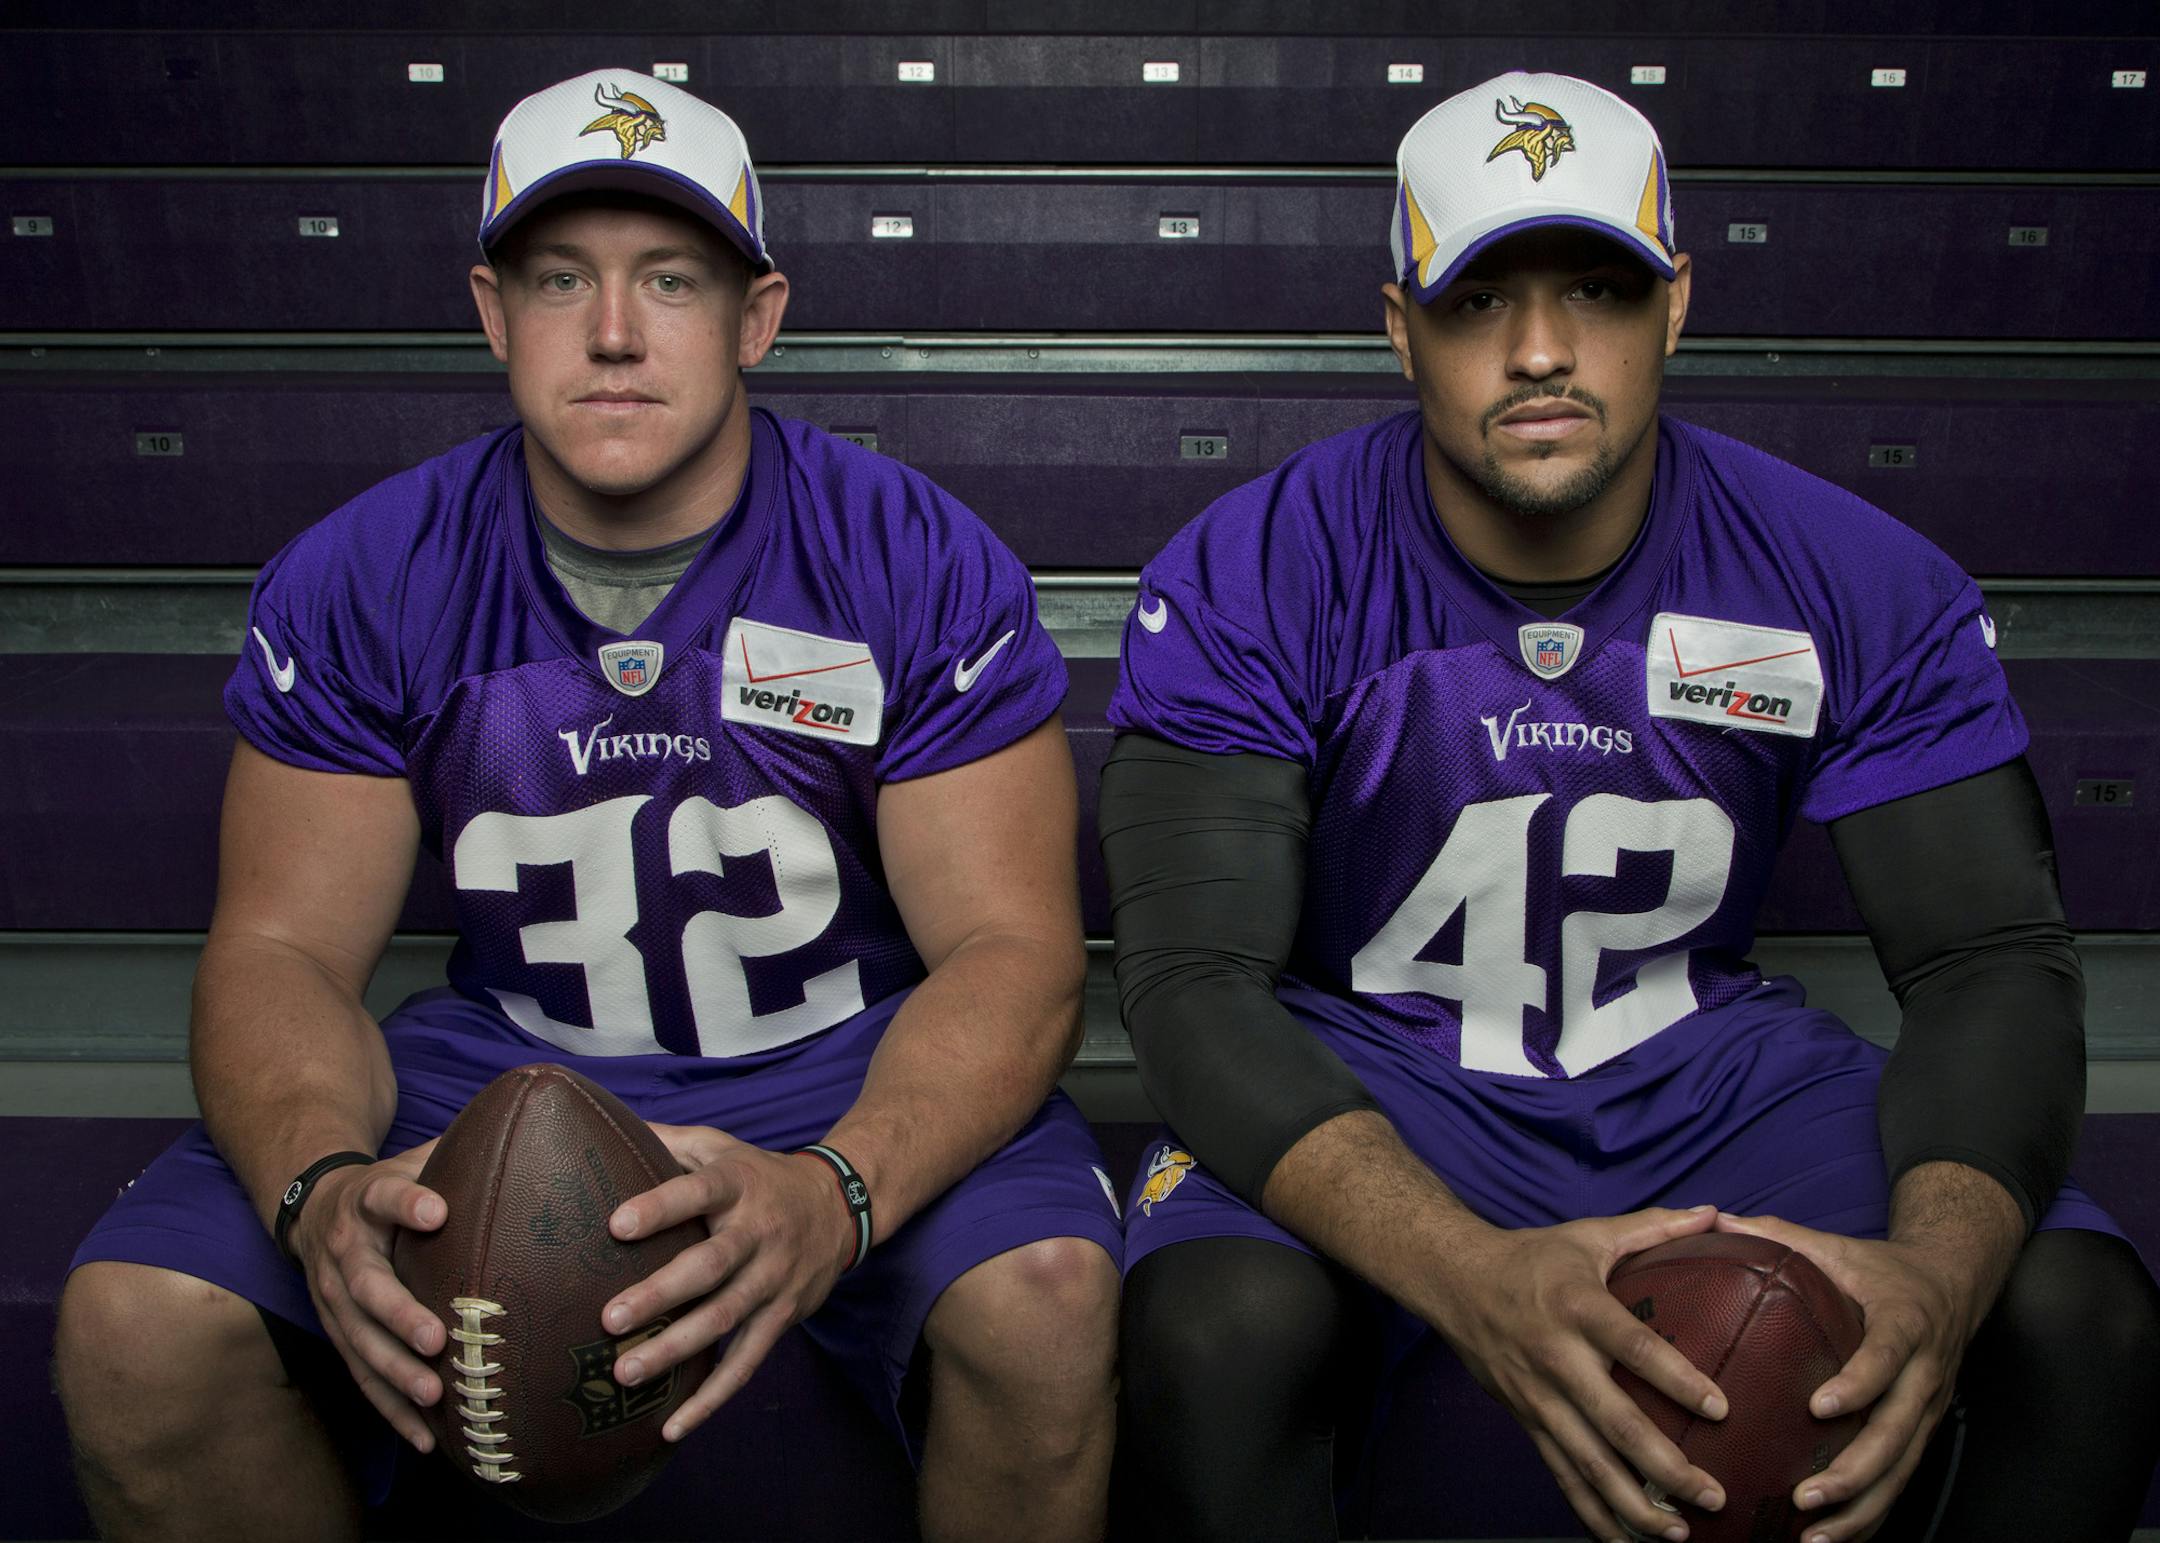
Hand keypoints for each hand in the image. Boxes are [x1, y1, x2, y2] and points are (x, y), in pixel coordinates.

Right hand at [287, 1138, 445, 1451]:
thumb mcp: (414, 1158)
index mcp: (366, 1200)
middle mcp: (344, 1251)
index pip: (384, 1196)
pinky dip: (390, 1408)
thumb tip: (535, 1125)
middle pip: (365, 1285)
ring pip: (359, 1340)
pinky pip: (362, 1377)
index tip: (437, 1209)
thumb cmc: (389, 1185)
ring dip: (394, 1372)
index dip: (407, 1202)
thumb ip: (464, 1150)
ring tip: (432, 1395)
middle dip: (398, 1315)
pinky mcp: (338, 1334)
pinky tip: (423, 1437)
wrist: (315, 1207)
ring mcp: (333, 1299)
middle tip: (435, 1339)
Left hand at [601, 1125, 858, 1441]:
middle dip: (661, 1294)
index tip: (615, 1224)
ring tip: (626, 1372)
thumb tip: (602, 1125)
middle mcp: (758, 1232)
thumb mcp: (721, 1146)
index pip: (697, 1193)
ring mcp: (773, 1279)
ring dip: (677, 1349)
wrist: (841, 1206)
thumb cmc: (759, 1176)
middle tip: (609, 1319)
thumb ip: (668, 1141)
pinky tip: (673, 1426)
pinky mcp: (782, 1316)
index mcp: (737, 1185)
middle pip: (710, 1265)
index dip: (660, 1206)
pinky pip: (747, 1362)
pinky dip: (713, 1397)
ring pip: (726, 1318)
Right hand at [1431, 1205, 1730, 1542]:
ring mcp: (1538, 1397)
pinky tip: (1627, 1541)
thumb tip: (1716, 1214)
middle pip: (1613, 1422)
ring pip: (1587, 1462)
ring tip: (1678, 1532)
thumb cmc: (1534, 1257)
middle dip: (1664, 1466)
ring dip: (1632, 1504)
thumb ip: (1654, 1226)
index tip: (1721, 1409)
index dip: (1676, 1378)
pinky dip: (1592, 1514)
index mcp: (1577, 1307)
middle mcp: (1556, 1358)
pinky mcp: (1527, 1422)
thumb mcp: (1590, 1234)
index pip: (1632, 1347)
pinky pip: (1561, 1476)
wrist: (1454, 1280)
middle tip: (1713, 1494)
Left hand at [1713, 1212, 1979, 1542]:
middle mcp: (1925, 1372)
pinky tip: (1833, 1539)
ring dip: (1862, 1508)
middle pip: (1898, 1433)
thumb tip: (1711, 1216)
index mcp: (1905, 1322)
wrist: (1953, 1283)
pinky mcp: (1923, 1430)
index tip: (1820, 1408)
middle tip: (1806, 1497)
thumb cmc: (1880, 1267)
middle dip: (1854, 1472)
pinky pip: (1901, 1479)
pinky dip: (1871, 1513)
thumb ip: (1778, 1234)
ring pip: (1903, 1469)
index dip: (1859, 1384)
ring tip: (1814, 1535)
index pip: (1887, 1356)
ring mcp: (1928, 1408)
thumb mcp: (1836, 1244)